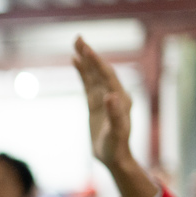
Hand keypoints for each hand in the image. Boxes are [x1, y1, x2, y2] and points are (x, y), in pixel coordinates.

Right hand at [72, 36, 132, 169]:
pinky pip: (88, 84)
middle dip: (90, 54)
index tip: (85, 49)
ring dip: (85, 59)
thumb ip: (116, 114)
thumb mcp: (116, 133)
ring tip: (76, 44)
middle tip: (78, 38)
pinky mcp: (96, 104)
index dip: (96, 62)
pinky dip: (82, 72)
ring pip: (94, 74)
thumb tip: (111, 96)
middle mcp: (114, 94)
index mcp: (120, 99)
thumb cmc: (116, 148)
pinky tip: (75, 62)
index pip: (107, 75)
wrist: (114, 158)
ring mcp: (105, 98)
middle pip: (100, 70)